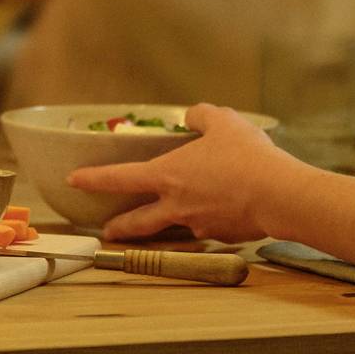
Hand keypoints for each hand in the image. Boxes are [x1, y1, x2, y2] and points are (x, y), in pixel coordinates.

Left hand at [66, 104, 298, 242]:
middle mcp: (176, 206)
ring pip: (175, 226)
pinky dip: (210, 218)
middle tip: (107, 231)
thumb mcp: (223, 122)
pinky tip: (226, 208)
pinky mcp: (222, 237)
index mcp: (168, 175)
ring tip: (174, 217)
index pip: (119, 178)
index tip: (74, 180)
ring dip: (168, 223)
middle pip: (137, 222)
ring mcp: (198, 225)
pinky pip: (209, 226)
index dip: (93, 179)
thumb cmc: (247, 157)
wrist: (280, 196)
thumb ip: (201, 116)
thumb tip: (192, 116)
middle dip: (119, 227)